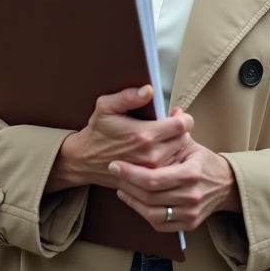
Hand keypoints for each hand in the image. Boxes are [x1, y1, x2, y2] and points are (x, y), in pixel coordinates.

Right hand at [45, 86, 193, 192]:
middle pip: (184, 140)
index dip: (184, 118)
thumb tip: (148, 90)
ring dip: (176, 146)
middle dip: (180, 131)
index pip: (182, 125)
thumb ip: (128, 96)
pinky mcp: (149, 180)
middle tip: (171, 126)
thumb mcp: (106, 107)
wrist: (85, 160)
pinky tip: (160, 152)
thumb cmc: (97, 132)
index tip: (178, 115)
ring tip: (165, 139)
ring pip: (179, 155)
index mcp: (144, 134)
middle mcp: (151, 155)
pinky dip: (170, 160)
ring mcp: (151, 171)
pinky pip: (171, 169)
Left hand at [111, 139, 240, 230]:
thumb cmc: (201, 161)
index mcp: (191, 173)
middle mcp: (192, 195)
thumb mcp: (190, 143)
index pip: (154, 177)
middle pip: (150, 196)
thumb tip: (172, 109)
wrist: (225, 185)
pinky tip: (133, 199)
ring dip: (131, 199)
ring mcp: (191, 212)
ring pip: (152, 212)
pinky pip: (159, 223)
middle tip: (114, 171)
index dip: (131, 172)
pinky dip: (142, 213)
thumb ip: (176, 129)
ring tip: (121, 186)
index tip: (115, 163)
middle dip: (127, 183)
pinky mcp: (189, 224)